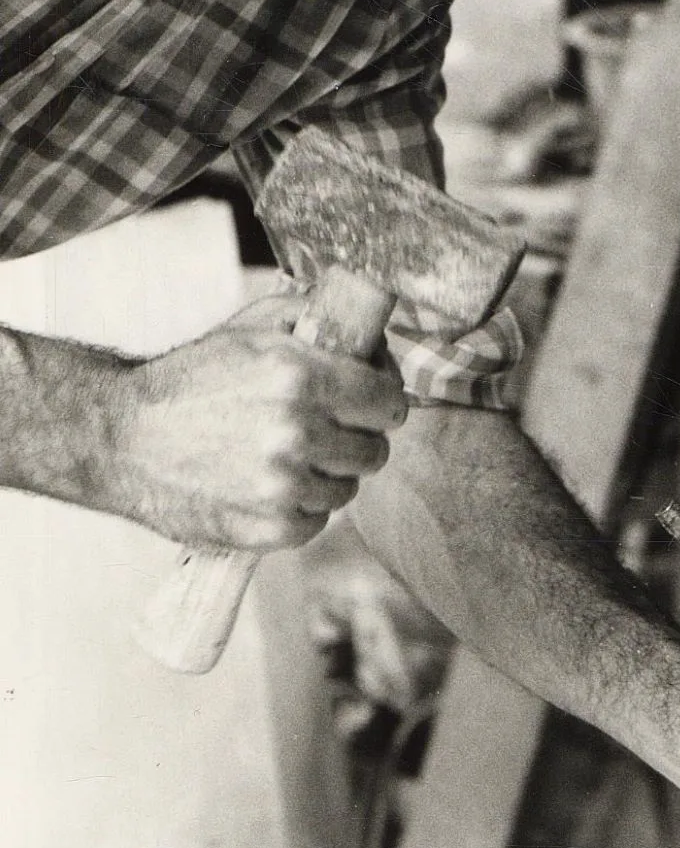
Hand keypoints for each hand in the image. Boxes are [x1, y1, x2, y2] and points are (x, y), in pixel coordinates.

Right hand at [107, 292, 408, 548]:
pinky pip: (315, 523)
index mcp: (301, 376)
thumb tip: (370, 330)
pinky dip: (300, 508)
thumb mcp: (253, 328)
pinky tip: (271, 486)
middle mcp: (296, 432)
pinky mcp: (264, 529)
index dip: (382, 400)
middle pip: (375, 450)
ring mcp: (281, 486)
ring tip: (290, 457)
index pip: (390, 401)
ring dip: (327, 475)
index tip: (370, 402)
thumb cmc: (192, 378)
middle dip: (357, 437)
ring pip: (347, 489)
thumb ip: (316, 318)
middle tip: (327, 429)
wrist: (122, 436)